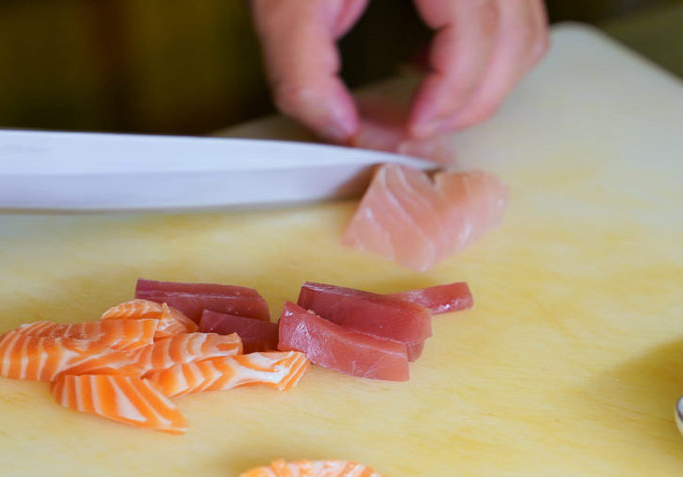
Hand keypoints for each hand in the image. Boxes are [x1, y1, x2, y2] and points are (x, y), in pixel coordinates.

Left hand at [250, 0, 547, 143]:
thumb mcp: (287, 6)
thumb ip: (304, 72)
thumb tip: (341, 129)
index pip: (476, 30)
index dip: (451, 91)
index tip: (412, 126)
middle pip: (515, 38)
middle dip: (470, 100)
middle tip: (417, 128)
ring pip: (526, 31)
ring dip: (484, 82)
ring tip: (424, 101)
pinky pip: (516, 14)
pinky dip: (487, 53)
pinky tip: (430, 61)